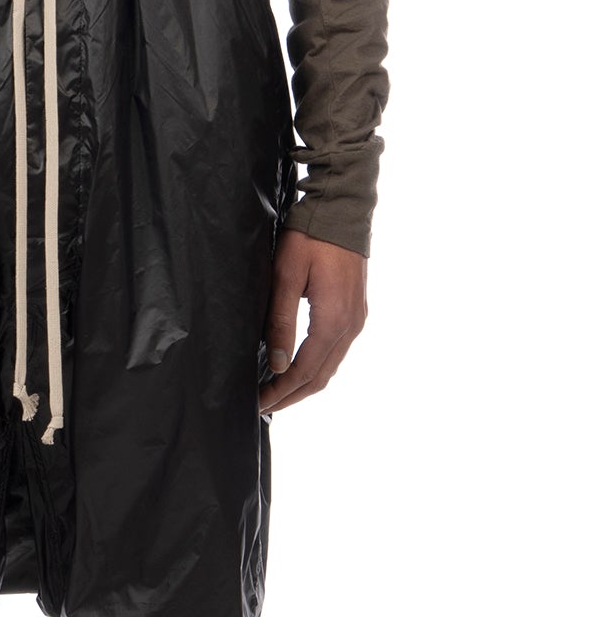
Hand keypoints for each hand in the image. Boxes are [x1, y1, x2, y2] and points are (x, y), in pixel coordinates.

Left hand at [259, 230, 368, 413]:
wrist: (342, 210)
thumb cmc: (311, 238)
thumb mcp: (286, 278)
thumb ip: (281, 323)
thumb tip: (277, 365)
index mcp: (334, 320)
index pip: (304, 371)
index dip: (280, 392)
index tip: (258, 403)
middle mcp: (351, 326)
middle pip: (320, 377)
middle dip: (290, 396)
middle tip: (264, 406)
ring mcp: (356, 321)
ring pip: (329, 368)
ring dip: (303, 385)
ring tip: (276, 394)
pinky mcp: (355, 313)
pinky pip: (335, 353)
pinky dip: (315, 368)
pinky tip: (296, 370)